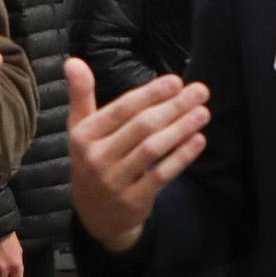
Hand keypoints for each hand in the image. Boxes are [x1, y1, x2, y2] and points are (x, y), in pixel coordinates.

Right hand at [65, 55, 209, 254]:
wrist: (96, 216)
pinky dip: (181, 156)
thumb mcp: (80, 129)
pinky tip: (198, 140)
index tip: (176, 81)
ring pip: (153, 149)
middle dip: (173, 107)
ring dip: (181, 129)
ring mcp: (114, 182)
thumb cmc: (93, 160)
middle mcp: (95, 158)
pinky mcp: (133, 200)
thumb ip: (80, 94)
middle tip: (200, 91)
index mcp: (83, 136)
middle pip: (141, 127)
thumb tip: (72, 60)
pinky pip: (162, 175)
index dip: (150, 94)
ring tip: (203, 112)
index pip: (122, 109)